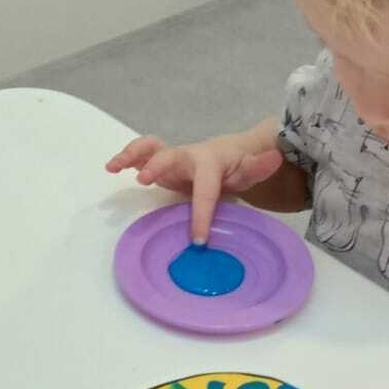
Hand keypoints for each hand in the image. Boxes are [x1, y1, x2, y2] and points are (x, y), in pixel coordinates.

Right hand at [106, 130, 283, 244]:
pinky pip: (140, 154)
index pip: (205, 189)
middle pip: (171, 155)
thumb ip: (259, 168)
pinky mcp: (159, 161)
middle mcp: (187, 156)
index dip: (202, 214)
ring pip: (150, 147)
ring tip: (114, 166)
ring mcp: (171, 157)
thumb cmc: (235, 170)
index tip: (198, 240)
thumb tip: (276, 157)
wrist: (225, 156)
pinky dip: (125, 158)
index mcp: (209, 163)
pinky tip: (112, 168)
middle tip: (145, 180)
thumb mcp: (249, 173)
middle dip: (157, 165)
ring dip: (132, 155)